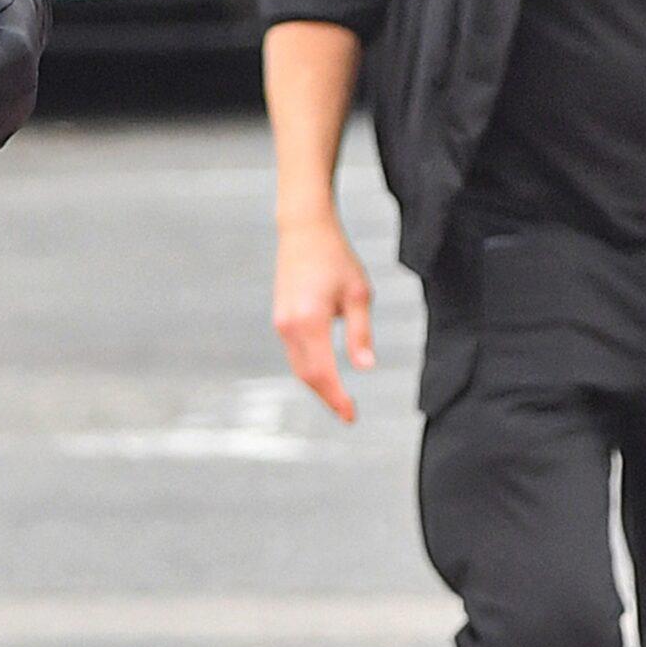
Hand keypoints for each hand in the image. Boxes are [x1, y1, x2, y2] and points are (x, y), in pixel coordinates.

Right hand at [272, 213, 373, 423]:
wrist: (303, 230)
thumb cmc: (335, 257)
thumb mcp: (358, 294)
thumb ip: (360, 333)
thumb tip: (365, 366)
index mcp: (309, 321)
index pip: (322, 373)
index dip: (336, 398)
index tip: (352, 416)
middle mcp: (289, 326)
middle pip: (307, 375)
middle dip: (327, 398)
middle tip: (348, 414)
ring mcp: (281, 322)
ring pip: (298, 366)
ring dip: (318, 385)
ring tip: (339, 399)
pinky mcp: (281, 318)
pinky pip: (294, 353)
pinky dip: (309, 369)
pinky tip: (326, 374)